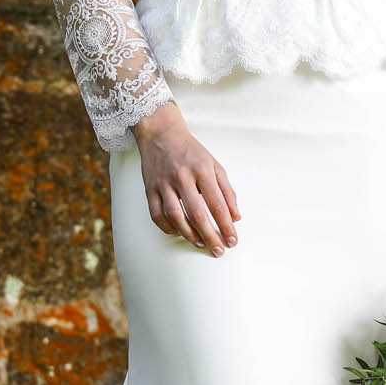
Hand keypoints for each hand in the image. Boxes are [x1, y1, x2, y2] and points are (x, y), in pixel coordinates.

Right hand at [133, 101, 239, 256]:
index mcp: (202, 170)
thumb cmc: (191, 152)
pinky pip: (157, 215)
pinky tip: (179, 233)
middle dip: (210, 236)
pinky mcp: (149, 189)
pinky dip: (168, 228)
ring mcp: (163, 183)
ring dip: (189, 235)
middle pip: (197, 214)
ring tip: (200, 243)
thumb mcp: (214, 165)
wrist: (161, 134)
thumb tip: (236, 217)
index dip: (226, 226)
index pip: (217, 204)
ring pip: (175, 217)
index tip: (233, 240)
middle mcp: (182, 177)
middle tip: (218, 250)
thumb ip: (227, 191)